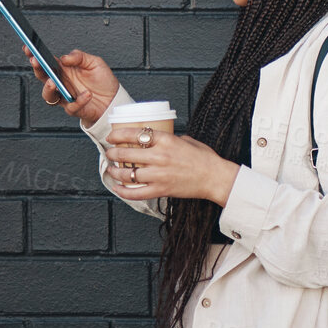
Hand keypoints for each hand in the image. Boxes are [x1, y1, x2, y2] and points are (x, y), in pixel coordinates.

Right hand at [26, 45, 119, 126]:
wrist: (114, 99)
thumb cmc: (102, 80)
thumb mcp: (94, 62)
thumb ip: (79, 57)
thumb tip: (64, 58)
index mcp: (63, 70)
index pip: (45, 62)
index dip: (34, 55)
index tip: (28, 48)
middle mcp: (61, 83)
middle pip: (42, 77)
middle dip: (37, 69)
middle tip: (36, 62)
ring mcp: (65, 96)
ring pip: (48, 96)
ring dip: (48, 89)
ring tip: (53, 82)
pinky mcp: (74, 108)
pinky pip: (71, 106)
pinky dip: (79, 100)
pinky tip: (87, 94)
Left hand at [104, 127, 241, 204]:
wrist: (217, 178)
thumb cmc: (205, 159)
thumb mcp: (187, 141)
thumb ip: (169, 139)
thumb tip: (156, 139)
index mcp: (167, 141)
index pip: (134, 134)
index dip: (117, 135)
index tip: (112, 137)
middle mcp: (160, 157)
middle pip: (125, 154)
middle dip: (113, 154)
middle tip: (111, 154)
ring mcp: (160, 175)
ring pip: (127, 174)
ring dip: (115, 172)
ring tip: (112, 170)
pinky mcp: (162, 190)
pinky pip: (136, 193)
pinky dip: (123, 192)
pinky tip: (117, 188)